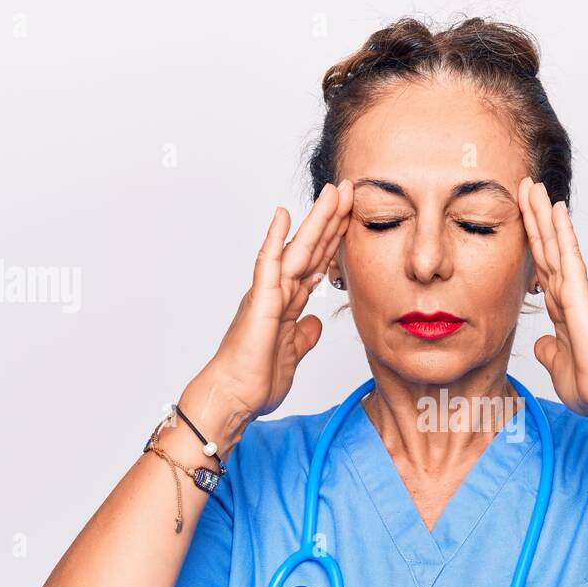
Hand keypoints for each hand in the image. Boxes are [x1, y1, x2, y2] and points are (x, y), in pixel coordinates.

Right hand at [199, 181, 353, 427]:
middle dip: (332, 219)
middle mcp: (279, 292)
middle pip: (312, 248)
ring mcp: (269, 294)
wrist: (234, 397)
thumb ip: (304, 335)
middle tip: (350, 189)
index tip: (353, 216)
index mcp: (288, 303)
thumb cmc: (255, 379)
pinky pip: (269, 265)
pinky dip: (276, 239)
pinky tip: (283, 215)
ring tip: (333, 193)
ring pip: (297, 249)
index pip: (318, 263)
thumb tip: (315, 322)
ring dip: (316, 220)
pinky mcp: (260, 302)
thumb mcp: (293, 354)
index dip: (336, 239)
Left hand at [516, 177, 587, 417]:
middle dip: (535, 217)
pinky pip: (569, 256)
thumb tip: (542, 342)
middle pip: (546, 247)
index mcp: (563, 307)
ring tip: (533, 186)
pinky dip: (562, 232)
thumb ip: (549, 350)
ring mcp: (577, 290)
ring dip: (544, 214)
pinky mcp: (582, 294)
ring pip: (556, 244)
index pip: (541, 266)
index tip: (522, 219)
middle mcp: (571, 293)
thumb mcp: (558, 364)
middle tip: (524, 186)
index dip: (531, 241)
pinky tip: (556, 209)